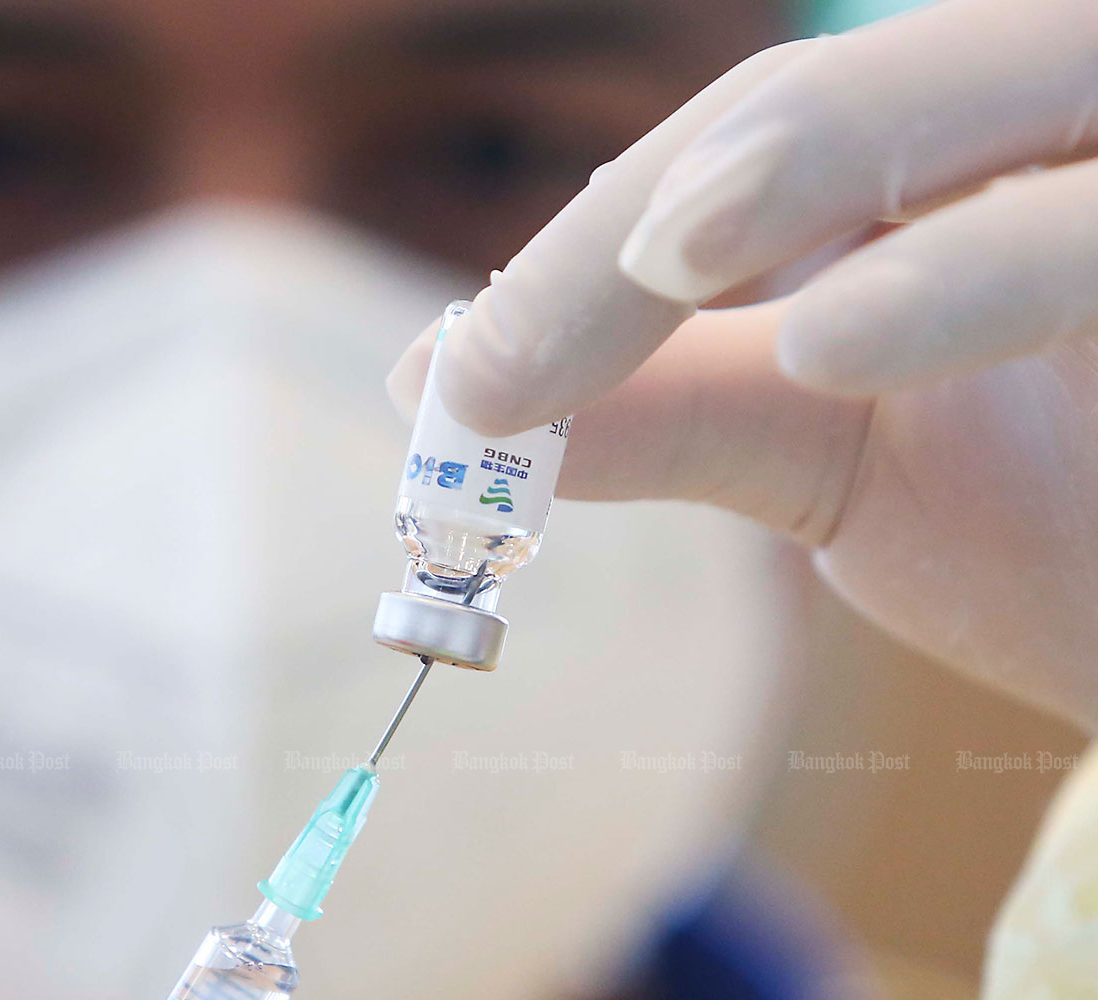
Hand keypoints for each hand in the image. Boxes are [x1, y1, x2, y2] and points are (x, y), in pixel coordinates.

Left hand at [386, 0, 1097, 728]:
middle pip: (863, 90)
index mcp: (970, 137)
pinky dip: (986, 267)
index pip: (762, 137)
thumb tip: (439, 392)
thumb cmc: (1067, 517)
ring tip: (670, 257)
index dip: (601, 244)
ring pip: (1015, 86)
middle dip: (677, 195)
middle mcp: (1076, 108)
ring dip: (823, 160)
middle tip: (513, 340)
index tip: (465, 381)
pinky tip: (843, 340)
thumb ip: (662, 408)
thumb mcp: (833, 448)